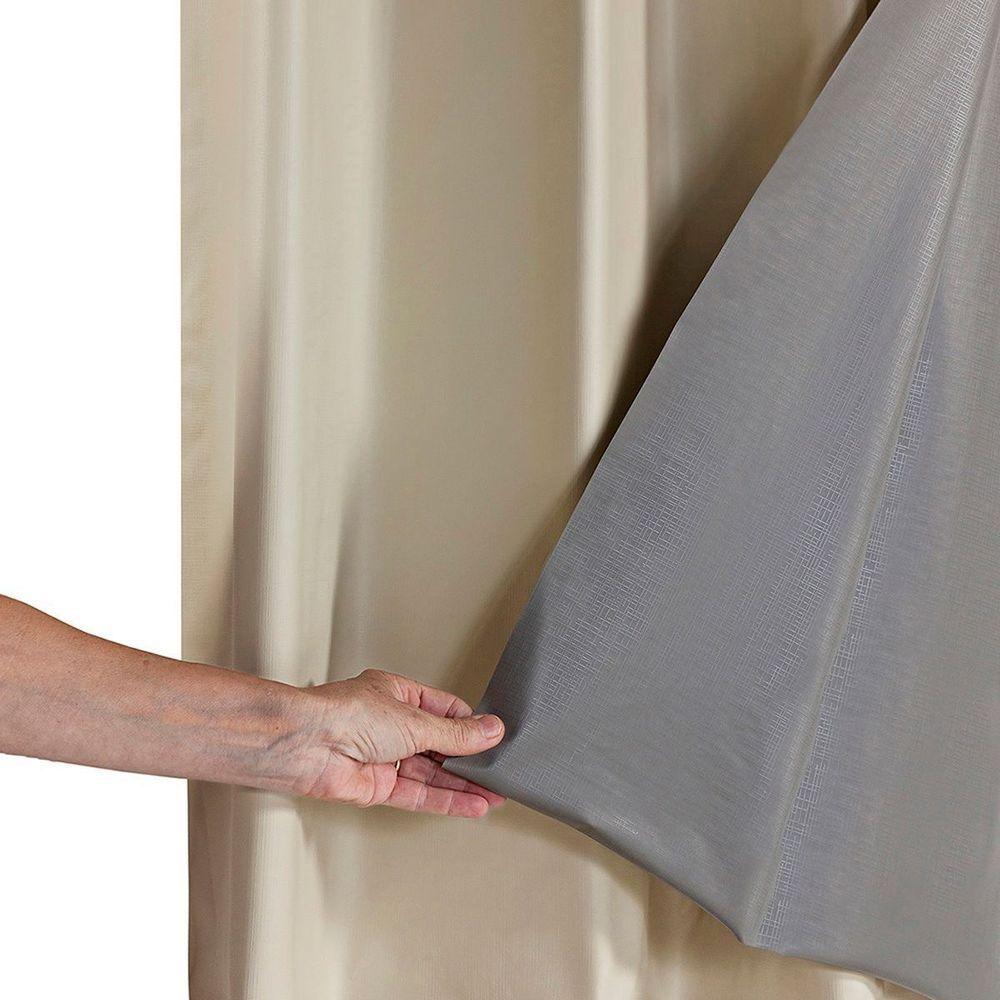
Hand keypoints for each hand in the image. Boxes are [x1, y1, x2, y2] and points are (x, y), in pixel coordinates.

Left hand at [283, 669, 505, 817]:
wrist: (305, 745)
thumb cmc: (345, 715)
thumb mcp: (415, 720)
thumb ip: (456, 734)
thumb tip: (490, 731)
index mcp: (397, 694)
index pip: (444, 710)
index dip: (470, 726)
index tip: (495, 738)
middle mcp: (390, 725)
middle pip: (439, 745)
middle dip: (469, 760)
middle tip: (500, 771)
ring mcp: (383, 757)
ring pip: (431, 773)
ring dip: (462, 785)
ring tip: (494, 793)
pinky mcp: (377, 787)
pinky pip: (418, 795)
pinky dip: (446, 800)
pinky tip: (471, 804)